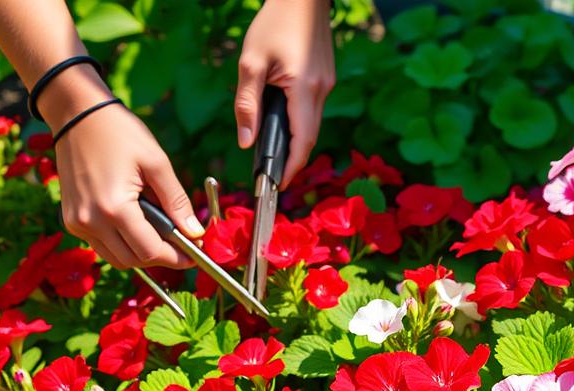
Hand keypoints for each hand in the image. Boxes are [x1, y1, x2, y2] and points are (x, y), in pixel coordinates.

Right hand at [53, 106, 201, 269]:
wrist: (76, 114)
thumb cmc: (120, 132)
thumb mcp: (156, 163)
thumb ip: (177, 201)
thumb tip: (194, 232)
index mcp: (114, 208)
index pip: (149, 252)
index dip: (175, 258)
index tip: (194, 254)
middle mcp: (89, 222)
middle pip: (132, 260)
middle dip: (159, 257)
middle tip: (181, 244)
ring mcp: (76, 223)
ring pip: (116, 258)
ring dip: (140, 252)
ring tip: (160, 231)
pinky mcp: (70, 219)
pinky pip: (101, 245)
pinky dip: (122, 243)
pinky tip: (137, 223)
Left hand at [235, 0, 335, 186]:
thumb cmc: (274, 23)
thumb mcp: (250, 63)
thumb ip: (247, 105)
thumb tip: (246, 142)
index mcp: (304, 89)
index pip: (302, 141)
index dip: (292, 167)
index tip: (279, 184)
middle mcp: (322, 91)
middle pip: (310, 137)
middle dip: (293, 159)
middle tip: (272, 175)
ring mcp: (327, 85)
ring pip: (313, 124)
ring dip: (296, 140)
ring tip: (274, 153)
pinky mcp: (326, 78)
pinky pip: (314, 109)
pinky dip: (300, 122)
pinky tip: (283, 122)